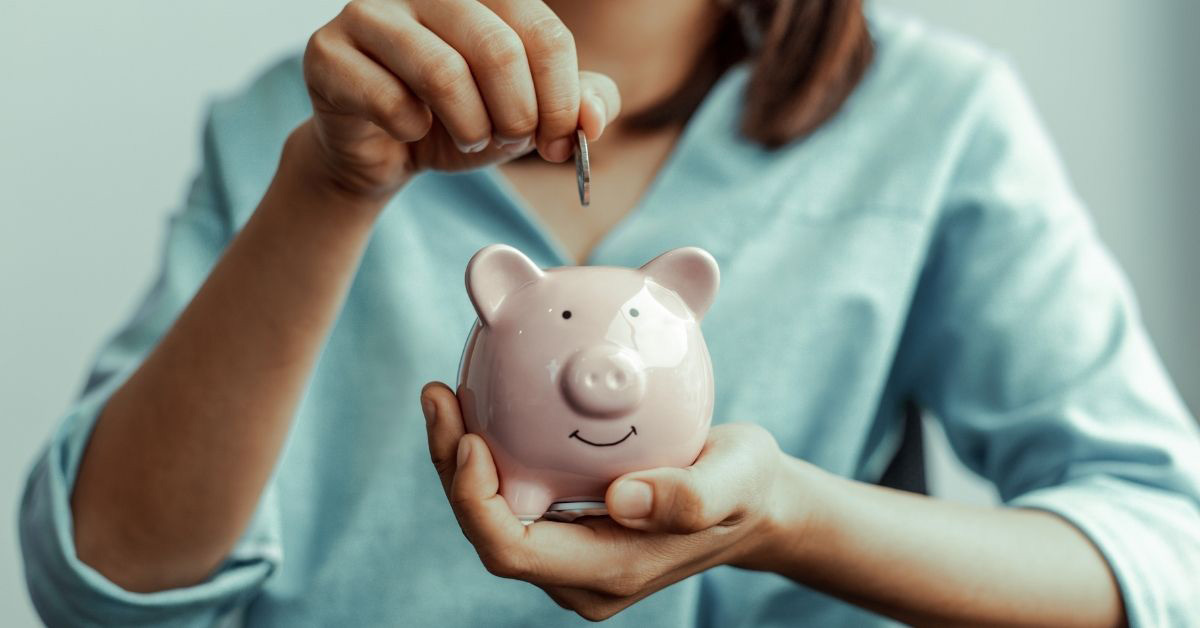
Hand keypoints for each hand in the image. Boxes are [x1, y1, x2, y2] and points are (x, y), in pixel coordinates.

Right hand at [299, 0, 620, 199]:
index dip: (561, 99)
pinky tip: (411, 131)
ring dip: (470, 125)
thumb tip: (592, 121)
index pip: (544, 33)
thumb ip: (573, 107)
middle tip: (510, 140)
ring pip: (443, 72)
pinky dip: (413, 131)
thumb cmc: (459, 119)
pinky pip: (389, 100)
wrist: (384, 150)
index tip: (559, 141)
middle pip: (498, 49)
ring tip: (469, 137)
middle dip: (517, 114)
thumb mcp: (528, 115)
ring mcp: (370, 13)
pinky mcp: (328, 52)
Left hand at [420, 381, 790, 620]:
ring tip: (445, 395)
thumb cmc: (747, 488)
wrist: (755, 503)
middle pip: (489, 532)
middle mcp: (579, 575)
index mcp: (610, 571)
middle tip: (440, 395)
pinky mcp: (571, 530)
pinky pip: (513, 498)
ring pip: (493, 515)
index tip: (470, 438)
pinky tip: (482, 404)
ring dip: (459, 460)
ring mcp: (572, 556)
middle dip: (451, 469)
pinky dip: (490, 455)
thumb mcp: (738, 479)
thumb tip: (621, 500)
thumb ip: (691, 496)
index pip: (513, 551)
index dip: (475, 502)